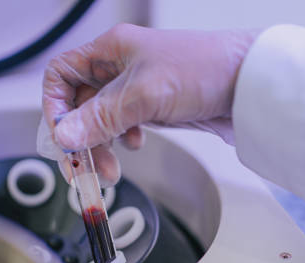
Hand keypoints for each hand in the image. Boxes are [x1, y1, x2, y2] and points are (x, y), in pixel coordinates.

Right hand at [37, 23, 257, 184]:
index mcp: (111, 50)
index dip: (55, 107)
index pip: (62, 75)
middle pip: (80, 104)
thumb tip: (64, 136)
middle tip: (84, 168)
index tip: (62, 138)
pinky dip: (121, 141)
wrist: (249, 83)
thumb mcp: (145, 94)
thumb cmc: (206, 69)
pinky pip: (123, 126)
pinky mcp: (154, 107)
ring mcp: (138, 88)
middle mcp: (120, 67)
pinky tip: (134, 145)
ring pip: (102, 120)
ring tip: (110, 169)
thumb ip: (102, 117)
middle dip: (79, 138)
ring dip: (100, 145)